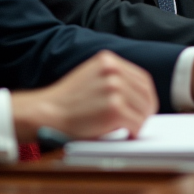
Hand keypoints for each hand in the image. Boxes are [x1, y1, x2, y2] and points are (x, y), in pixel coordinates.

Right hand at [10, 50, 157, 140]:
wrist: (47, 113)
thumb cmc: (67, 100)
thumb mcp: (90, 76)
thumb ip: (112, 78)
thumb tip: (136, 94)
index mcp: (108, 60)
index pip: (142, 78)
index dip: (146, 95)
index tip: (145, 106)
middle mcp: (113, 71)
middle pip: (146, 93)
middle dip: (145, 109)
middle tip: (140, 121)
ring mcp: (114, 89)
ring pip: (144, 109)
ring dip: (140, 121)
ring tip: (131, 128)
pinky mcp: (115, 108)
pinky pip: (137, 123)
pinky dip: (135, 131)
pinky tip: (127, 134)